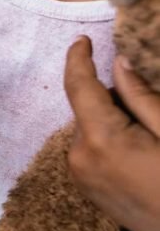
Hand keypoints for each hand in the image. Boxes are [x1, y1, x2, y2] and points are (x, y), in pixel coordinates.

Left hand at [64, 36, 159, 230]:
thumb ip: (143, 97)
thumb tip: (118, 63)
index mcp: (100, 140)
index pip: (79, 87)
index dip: (78, 59)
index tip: (81, 40)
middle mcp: (80, 158)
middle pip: (89, 110)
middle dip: (116, 100)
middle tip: (153, 117)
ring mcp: (81, 177)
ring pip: (93, 130)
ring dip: (116, 122)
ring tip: (153, 142)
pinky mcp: (88, 191)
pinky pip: (94, 151)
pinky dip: (113, 141)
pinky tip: (144, 157)